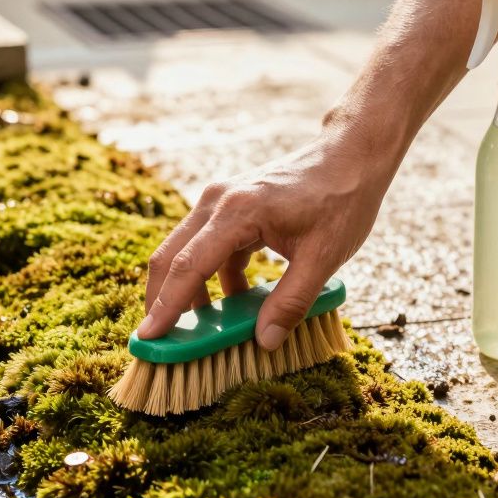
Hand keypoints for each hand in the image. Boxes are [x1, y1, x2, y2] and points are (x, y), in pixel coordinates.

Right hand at [138, 133, 393, 349]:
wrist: (350, 155)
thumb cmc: (341, 200)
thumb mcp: (324, 257)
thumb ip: (292, 301)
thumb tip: (265, 342)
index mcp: (238, 211)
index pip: (189, 266)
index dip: (166, 306)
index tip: (147, 338)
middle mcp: (218, 201)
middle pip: (171, 256)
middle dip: (160, 300)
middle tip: (158, 341)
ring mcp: (220, 200)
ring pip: (184, 251)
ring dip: (186, 291)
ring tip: (196, 330)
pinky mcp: (229, 206)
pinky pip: (206, 247)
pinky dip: (210, 277)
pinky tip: (232, 302)